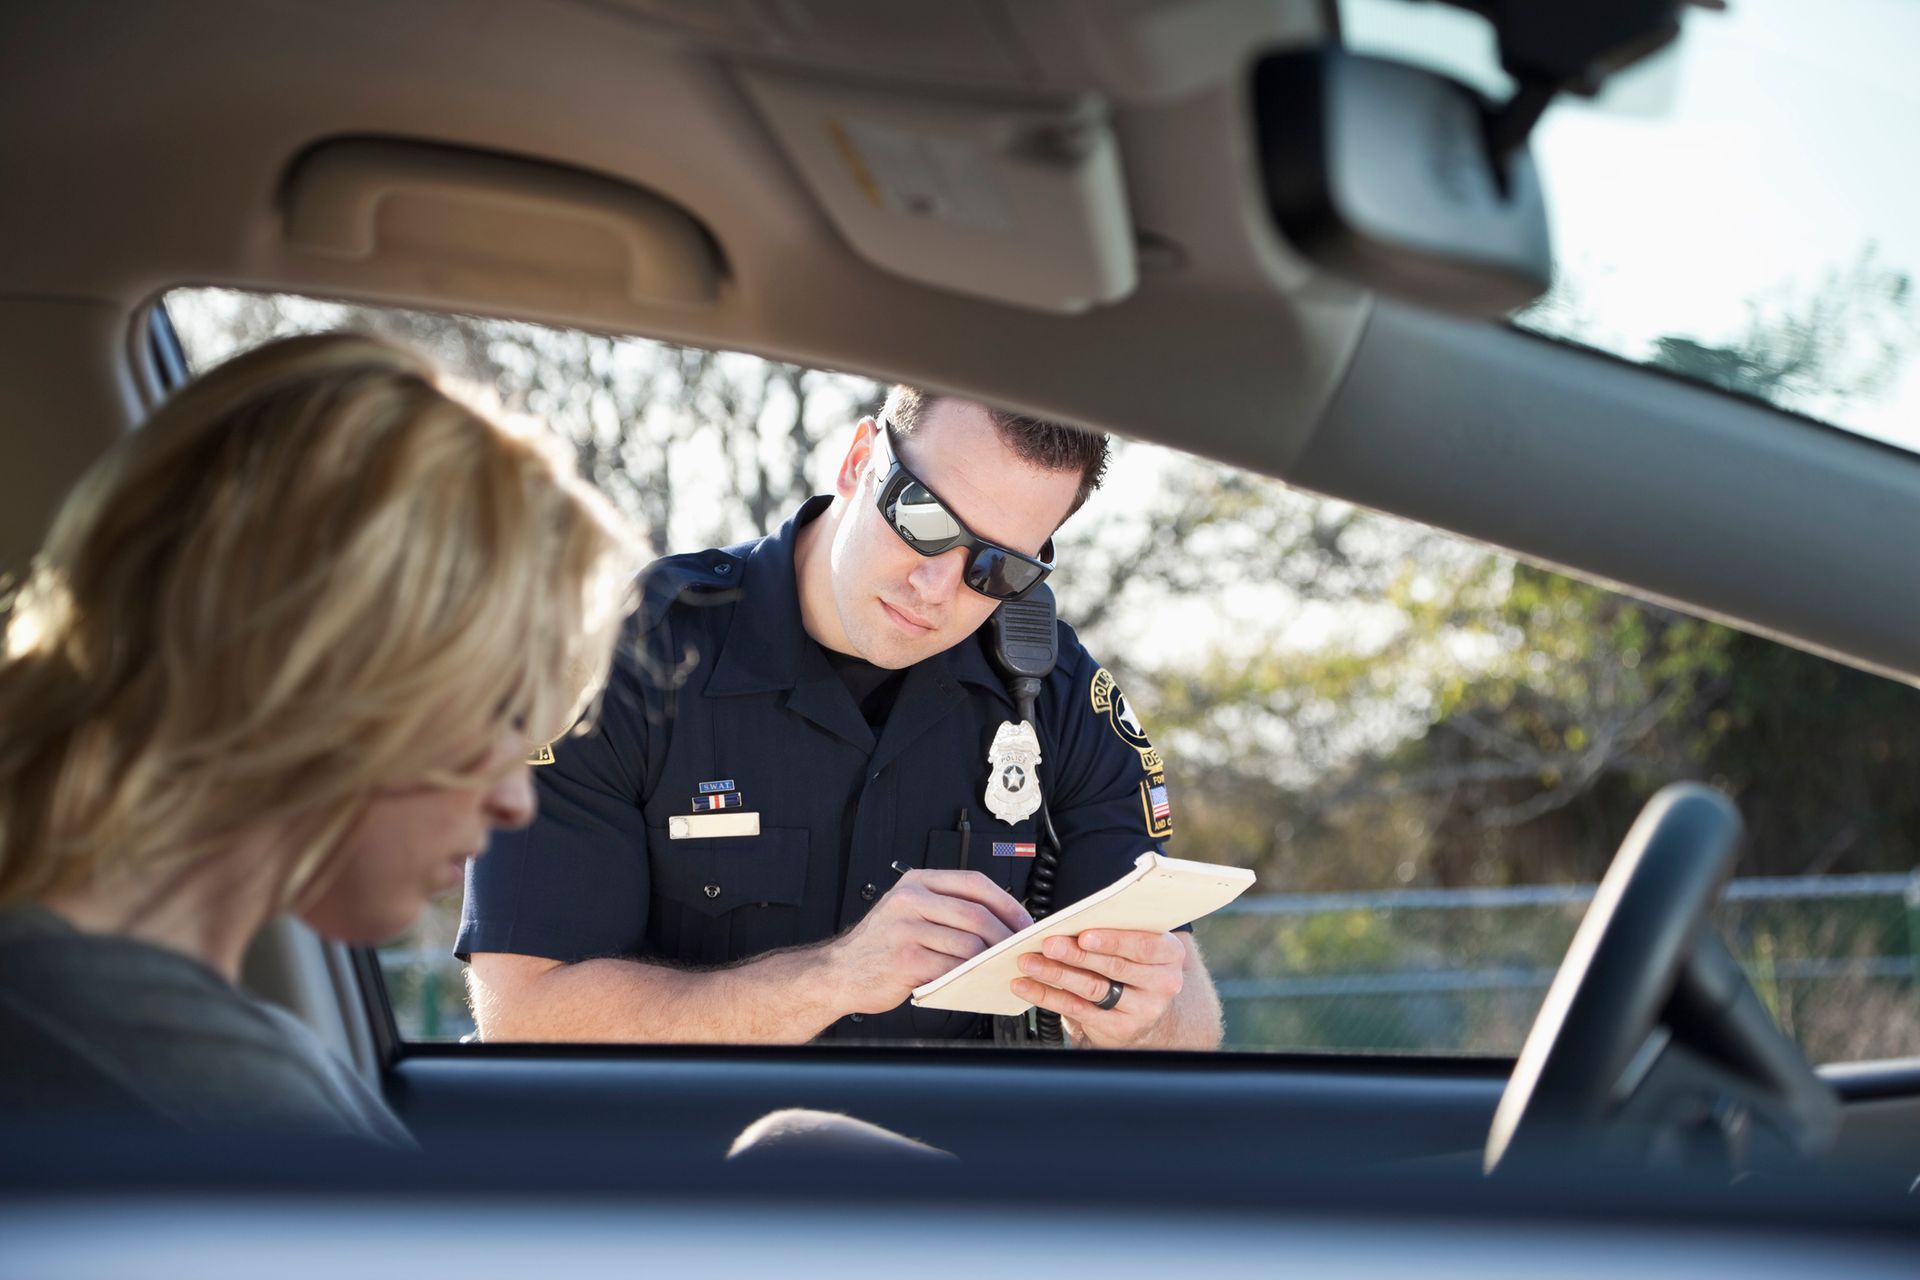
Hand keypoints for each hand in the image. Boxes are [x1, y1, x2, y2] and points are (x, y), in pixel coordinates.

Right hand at [825, 870, 1033, 1015]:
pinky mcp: (906, 961)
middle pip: (976, 915)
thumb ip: (946, 908)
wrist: (839, 972)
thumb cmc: (880, 945)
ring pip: (968, 943)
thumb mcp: (908, 911)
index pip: (974, 883)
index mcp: (916, 882)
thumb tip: (1000, 920)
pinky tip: (974, 979)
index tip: (1023, 921)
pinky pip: (952, 968)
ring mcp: (906, 931)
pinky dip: (970, 975)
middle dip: (1005, 935)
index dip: (1007, 903)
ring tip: (998, 966)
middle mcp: (910, 901)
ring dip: (990, 959)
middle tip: (1017, 949)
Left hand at [1010, 929, 1186, 1047]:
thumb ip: (1117, 933)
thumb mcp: (1138, 946)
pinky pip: (1078, 1010)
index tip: (1083, 935)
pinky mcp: (1119, 1028)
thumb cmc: (1135, 966)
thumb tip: (1071, 921)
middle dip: (1076, 954)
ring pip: (1093, 988)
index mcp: (1170, 954)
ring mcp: (1142, 1009)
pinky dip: (1047, 996)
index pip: (1143, 946)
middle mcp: (1162, 984)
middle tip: (1048, 944)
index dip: (1112, 940)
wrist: (1147, 1011)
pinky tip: (1027, 985)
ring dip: (1056, 974)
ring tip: (1030, 962)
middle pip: (1114, 967)